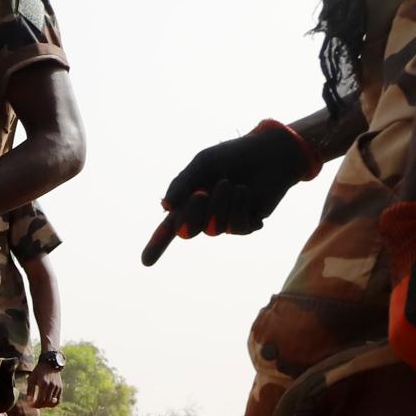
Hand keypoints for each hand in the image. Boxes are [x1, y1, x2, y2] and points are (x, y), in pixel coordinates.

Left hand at [26, 361, 64, 409]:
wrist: (50, 364)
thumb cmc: (38, 371)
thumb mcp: (31, 379)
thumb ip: (30, 390)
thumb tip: (28, 401)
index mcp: (43, 384)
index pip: (40, 400)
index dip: (35, 405)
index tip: (30, 404)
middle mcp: (52, 386)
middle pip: (46, 402)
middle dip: (39, 406)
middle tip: (34, 405)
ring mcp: (57, 387)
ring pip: (53, 403)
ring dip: (45, 405)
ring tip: (40, 403)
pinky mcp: (61, 388)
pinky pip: (58, 400)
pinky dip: (52, 404)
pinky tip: (47, 402)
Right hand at [145, 126, 311, 263]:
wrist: (270, 153)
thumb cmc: (233, 155)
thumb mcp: (202, 163)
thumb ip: (182, 183)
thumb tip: (165, 207)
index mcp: (188, 201)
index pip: (168, 229)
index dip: (156, 246)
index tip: (145, 262)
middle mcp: (204, 215)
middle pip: (188, 231)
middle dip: (193, 213)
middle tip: (202, 193)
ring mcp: (225, 221)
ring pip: (214, 229)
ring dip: (222, 205)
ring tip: (232, 184)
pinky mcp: (247, 224)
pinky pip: (237, 228)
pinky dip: (240, 207)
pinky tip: (246, 193)